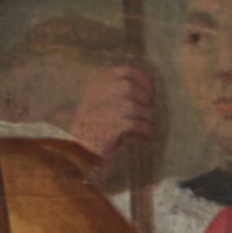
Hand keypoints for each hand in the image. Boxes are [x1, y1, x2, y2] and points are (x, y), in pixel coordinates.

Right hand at [67, 60, 160, 176]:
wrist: (80, 160)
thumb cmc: (96, 135)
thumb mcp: (102, 108)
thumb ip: (117, 94)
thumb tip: (147, 88)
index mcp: (94, 89)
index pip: (123, 72)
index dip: (142, 79)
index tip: (151, 92)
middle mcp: (93, 98)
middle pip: (128, 87)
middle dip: (144, 98)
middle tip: (149, 110)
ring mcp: (98, 113)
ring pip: (132, 105)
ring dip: (144, 116)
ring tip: (145, 126)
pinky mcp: (105, 130)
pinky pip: (133, 123)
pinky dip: (144, 129)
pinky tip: (146, 136)